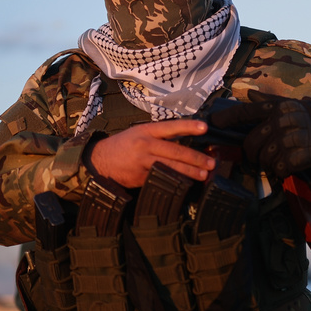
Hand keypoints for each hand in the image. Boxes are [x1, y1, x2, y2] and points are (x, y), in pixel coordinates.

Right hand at [88, 119, 215, 187]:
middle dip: (195, 158)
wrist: (100, 161)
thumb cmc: (123, 145)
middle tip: (210, 162)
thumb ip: (159, 136)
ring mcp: (142, 162)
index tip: (204, 127)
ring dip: (189, 172)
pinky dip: (175, 181)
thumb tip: (184, 140)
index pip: (171, 127)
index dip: (188, 127)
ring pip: (170, 167)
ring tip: (204, 174)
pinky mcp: (140, 177)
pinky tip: (186, 184)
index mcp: (145, 131)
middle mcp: (145, 145)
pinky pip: (161, 179)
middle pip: (175, 151)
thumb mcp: (138, 133)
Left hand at [208, 93, 310, 176]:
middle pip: (251, 143)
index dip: (226, 119)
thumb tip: (250, 94)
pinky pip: (279, 169)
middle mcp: (281, 121)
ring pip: (264, 158)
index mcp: (276, 108)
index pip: (245, 112)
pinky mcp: (301, 155)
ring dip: (267, 163)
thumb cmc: (310, 118)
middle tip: (259, 155)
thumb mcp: (290, 105)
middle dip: (251, 153)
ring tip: (278, 158)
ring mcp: (291, 139)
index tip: (212, 123)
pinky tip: (287, 165)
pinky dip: (281, 170)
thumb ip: (269, 102)